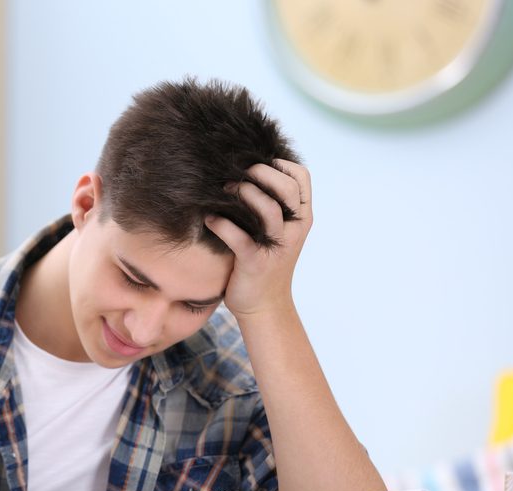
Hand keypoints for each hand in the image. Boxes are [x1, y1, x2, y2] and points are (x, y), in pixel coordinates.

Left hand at [205, 160, 312, 315]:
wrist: (263, 306)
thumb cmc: (264, 263)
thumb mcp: (277, 232)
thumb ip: (272, 205)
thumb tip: (246, 172)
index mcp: (301, 219)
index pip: (302, 178)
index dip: (280, 164)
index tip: (258, 162)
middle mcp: (294, 230)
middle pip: (287, 188)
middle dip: (261, 173)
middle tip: (238, 172)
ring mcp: (277, 246)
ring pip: (269, 210)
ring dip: (245, 194)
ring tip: (225, 189)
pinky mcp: (256, 262)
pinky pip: (239, 237)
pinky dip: (221, 224)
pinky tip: (209, 219)